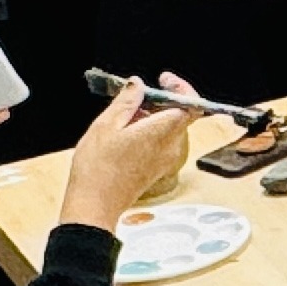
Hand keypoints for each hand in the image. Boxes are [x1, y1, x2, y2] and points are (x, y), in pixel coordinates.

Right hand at [58, 73, 210, 230]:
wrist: (95, 205)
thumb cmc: (98, 167)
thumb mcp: (107, 124)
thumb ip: (127, 101)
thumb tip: (138, 84)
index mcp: (163, 132)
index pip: (191, 104)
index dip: (182, 88)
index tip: (164, 80)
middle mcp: (171, 147)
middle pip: (180, 115)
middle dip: (162, 101)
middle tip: (137, 95)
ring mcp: (166, 161)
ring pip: (169, 129)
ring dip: (153, 116)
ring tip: (125, 115)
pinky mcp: (157, 170)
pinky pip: (162, 143)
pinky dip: (149, 131)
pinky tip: (125, 133)